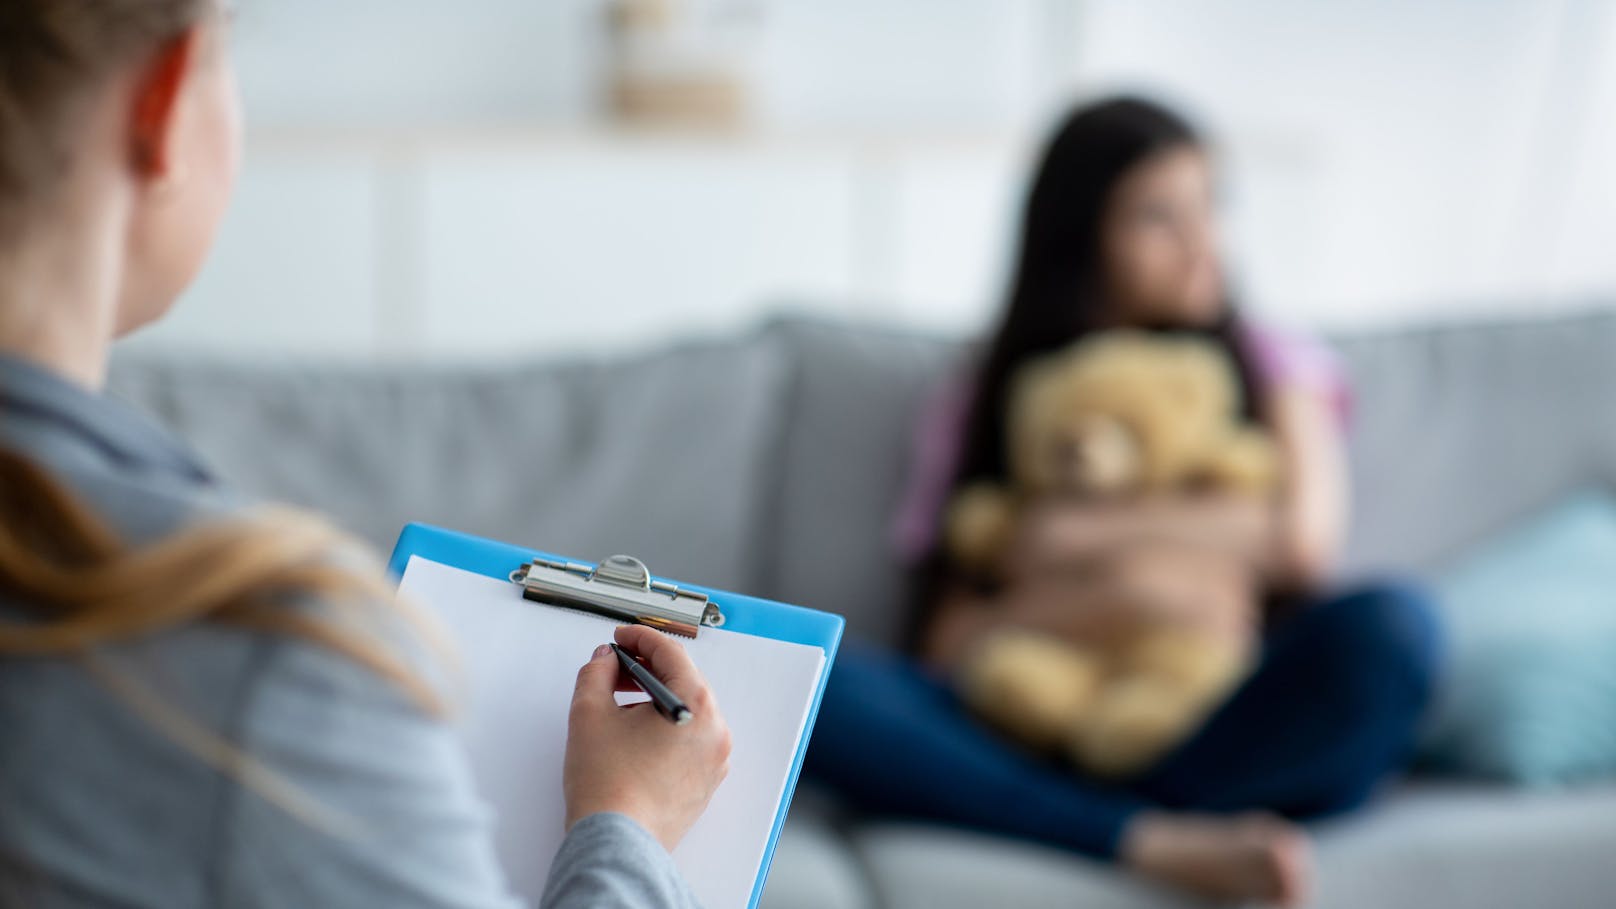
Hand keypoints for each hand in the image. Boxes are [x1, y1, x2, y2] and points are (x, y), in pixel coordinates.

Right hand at [563, 624, 732, 851]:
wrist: (615, 842)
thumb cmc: (608, 787)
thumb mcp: (589, 713)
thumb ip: (596, 672)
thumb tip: (605, 659)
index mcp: (695, 707)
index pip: (671, 653)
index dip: (640, 638)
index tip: (622, 637)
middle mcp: (714, 731)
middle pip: (682, 681)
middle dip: (645, 670)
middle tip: (613, 669)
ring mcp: (713, 760)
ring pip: (685, 712)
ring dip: (654, 699)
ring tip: (618, 705)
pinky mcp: (705, 782)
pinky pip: (688, 740)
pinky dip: (664, 728)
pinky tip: (633, 735)